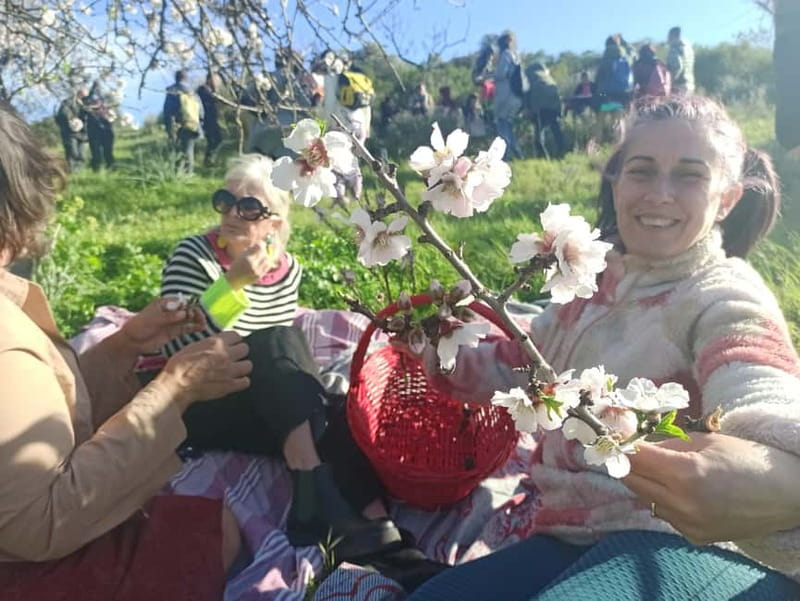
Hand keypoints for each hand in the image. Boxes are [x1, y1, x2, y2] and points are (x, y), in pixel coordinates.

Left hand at [117, 297, 205, 354]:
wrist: (132, 342)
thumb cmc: (139, 326)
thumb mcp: (152, 319)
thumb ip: (168, 317)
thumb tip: (183, 313)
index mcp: (164, 304)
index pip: (181, 301)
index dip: (188, 305)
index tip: (191, 312)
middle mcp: (171, 311)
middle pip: (188, 309)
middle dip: (195, 313)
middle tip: (200, 319)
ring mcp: (173, 322)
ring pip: (189, 319)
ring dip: (197, 320)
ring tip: (203, 324)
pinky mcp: (174, 332)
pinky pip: (187, 328)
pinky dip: (195, 327)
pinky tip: (201, 328)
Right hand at [158, 331, 251, 410]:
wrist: (176, 385)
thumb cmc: (179, 366)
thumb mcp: (193, 346)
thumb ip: (210, 344)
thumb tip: (218, 344)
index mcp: (216, 343)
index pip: (236, 335)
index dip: (233, 340)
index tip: (232, 344)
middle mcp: (226, 355)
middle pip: (245, 349)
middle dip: (239, 352)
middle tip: (233, 357)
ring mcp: (229, 370)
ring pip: (248, 365)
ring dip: (242, 367)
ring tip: (235, 369)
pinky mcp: (230, 385)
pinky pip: (246, 381)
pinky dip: (241, 382)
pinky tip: (235, 381)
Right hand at [225, 243, 270, 289]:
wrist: (234, 280)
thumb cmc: (237, 265)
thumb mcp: (241, 255)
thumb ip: (251, 250)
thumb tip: (262, 243)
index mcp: (246, 258)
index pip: (259, 248)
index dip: (261, 244)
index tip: (260, 243)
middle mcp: (252, 265)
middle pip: (265, 254)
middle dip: (264, 250)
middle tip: (262, 249)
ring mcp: (257, 271)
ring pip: (268, 261)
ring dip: (267, 257)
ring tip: (263, 256)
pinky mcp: (259, 276)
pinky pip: (267, 267)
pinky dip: (267, 263)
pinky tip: (263, 261)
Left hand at [623, 433, 799, 544]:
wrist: (786, 495)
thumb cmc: (746, 459)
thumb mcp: (705, 440)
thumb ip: (666, 444)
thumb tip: (634, 443)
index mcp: (685, 473)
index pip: (635, 458)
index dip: (619, 446)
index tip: (610, 437)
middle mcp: (682, 502)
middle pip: (632, 481)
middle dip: (626, 464)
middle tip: (624, 450)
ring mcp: (687, 523)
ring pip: (646, 498)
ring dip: (645, 482)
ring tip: (657, 469)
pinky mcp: (694, 536)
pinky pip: (665, 513)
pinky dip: (664, 499)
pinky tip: (679, 490)